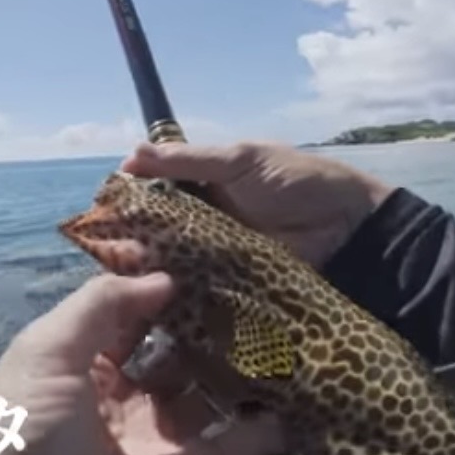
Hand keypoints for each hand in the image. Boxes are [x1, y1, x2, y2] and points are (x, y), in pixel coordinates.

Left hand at [0, 272, 283, 454]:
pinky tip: (291, 397)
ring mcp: (155, 440)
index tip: (207, 259)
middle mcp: (122, 398)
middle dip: (212, 326)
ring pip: (210, 396)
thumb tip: (162, 274)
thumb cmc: (19, 423)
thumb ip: (102, 304)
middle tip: (255, 293)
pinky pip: (231, 450)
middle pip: (178, 353)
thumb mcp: (48, 350)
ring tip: (281, 335)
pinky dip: (264, 429)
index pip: (133, 316)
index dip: (164, 288)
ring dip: (243, 370)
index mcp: (82, 364)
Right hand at [120, 141, 393, 269]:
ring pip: (170, 263)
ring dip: (150, 269)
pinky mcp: (230, 288)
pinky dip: (178, 294)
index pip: (154, 191)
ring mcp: (215, 257)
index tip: (105, 209)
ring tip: (126, 278)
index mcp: (203, 185)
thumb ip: (188, 160)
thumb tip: (131, 154)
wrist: (349, 228)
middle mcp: (202, 222)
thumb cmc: (297, 181)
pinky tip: (155, 300)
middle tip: (109, 251)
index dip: (130, 199)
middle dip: (133, 239)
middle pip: (156, 232)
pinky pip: (197, 290)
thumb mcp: (241, 160)